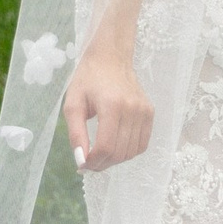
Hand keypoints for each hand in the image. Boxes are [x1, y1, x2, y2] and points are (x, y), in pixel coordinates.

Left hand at [64, 41, 153, 172]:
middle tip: (89, 163)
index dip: (93, 161)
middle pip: (119, 152)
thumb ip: (76, 134)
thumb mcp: (73, 104)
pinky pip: (142, 144)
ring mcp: (144, 111)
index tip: (82, 165)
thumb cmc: (88, 79)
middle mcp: (132, 109)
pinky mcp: (150, 113)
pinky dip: (128, 152)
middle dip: (102, 164)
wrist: (111, 58)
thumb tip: (81, 160)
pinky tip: (115, 147)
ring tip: (100, 155)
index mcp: (111, 105)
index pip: (106, 146)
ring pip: (131, 152)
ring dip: (115, 160)